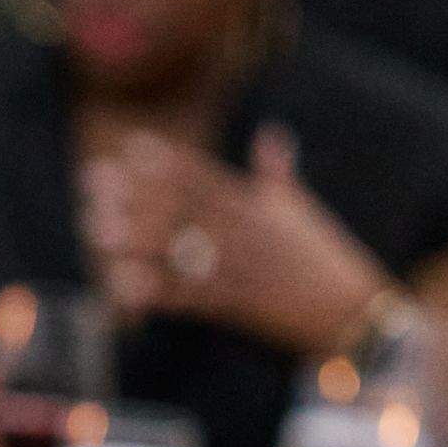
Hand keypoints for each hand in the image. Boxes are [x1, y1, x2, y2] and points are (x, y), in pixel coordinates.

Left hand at [81, 126, 390, 358]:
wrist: (353, 312)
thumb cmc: (324, 260)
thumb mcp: (300, 212)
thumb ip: (276, 174)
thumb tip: (273, 134)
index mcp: (259, 207)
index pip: (207, 177)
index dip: (169, 162)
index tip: (131, 148)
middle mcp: (248, 233)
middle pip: (185, 208)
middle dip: (137, 195)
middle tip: (93, 184)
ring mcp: (243, 269)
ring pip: (184, 250)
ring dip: (138, 240)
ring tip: (96, 230)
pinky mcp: (241, 307)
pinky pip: (193, 298)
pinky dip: (157, 292)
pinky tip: (122, 287)